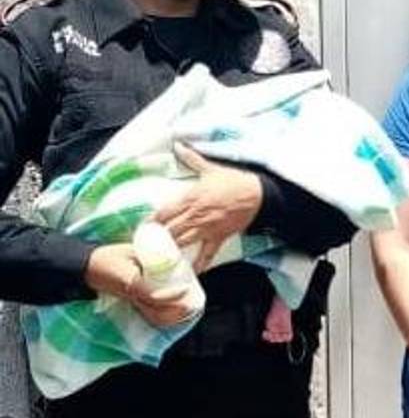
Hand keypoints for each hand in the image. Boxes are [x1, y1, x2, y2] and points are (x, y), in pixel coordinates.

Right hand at [85, 244, 195, 326]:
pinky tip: (176, 314)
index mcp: (130, 282)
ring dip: (173, 317)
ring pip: (154, 318)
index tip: (186, 289)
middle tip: (193, 303)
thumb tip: (174, 259)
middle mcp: (131, 297)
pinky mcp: (131, 305)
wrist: (88, 268)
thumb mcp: (129, 251)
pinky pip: (150, 316)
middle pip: (157, 312)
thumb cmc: (109, 257)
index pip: (153, 294)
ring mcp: (131, 303)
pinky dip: (164, 318)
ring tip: (188, 309)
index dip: (171, 295)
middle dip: (177, 311)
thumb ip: (151, 256)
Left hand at [154, 144, 262, 272]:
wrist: (258, 195)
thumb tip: (179, 145)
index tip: (141, 229)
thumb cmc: (234, 181)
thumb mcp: (211, 169)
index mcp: (190, 199)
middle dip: (156, 239)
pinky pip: (207, 253)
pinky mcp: (219, 237)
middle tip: (145, 247)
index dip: (150, 222)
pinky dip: (199, 264)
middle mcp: (195, 216)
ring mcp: (206, 228)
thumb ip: (192, 159)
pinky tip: (192, 272)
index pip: (163, 213)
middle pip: (169, 231)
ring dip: (170, 251)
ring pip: (182, 242)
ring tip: (159, 259)